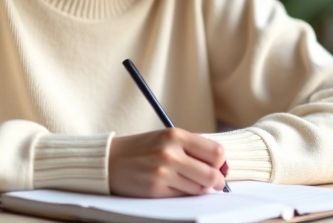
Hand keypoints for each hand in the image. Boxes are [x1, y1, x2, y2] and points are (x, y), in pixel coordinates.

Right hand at [108, 128, 226, 196]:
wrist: (109, 160)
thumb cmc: (142, 149)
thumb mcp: (167, 138)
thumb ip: (193, 148)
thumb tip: (222, 167)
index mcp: (176, 135)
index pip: (216, 152)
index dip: (220, 163)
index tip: (217, 166)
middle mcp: (170, 153)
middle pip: (212, 174)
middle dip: (217, 181)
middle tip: (215, 182)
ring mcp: (163, 173)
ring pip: (199, 188)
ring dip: (200, 188)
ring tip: (188, 181)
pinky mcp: (156, 190)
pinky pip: (183, 196)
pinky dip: (184, 193)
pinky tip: (175, 186)